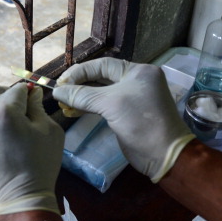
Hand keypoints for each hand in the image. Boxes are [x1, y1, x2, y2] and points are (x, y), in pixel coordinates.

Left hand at [0, 84, 63, 218]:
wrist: (19, 198)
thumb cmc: (40, 163)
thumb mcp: (49, 131)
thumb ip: (37, 106)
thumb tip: (32, 92)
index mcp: (5, 110)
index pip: (18, 89)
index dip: (28, 94)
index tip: (33, 102)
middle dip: (8, 99)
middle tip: (20, 114)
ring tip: (6, 131)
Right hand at [52, 57, 194, 182]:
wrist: (165, 155)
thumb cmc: (142, 123)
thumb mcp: (110, 105)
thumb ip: (82, 96)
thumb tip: (56, 92)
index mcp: (138, 71)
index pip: (102, 65)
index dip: (80, 72)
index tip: (61, 82)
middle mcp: (135, 80)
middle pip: (100, 76)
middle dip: (79, 83)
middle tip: (60, 90)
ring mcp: (131, 97)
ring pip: (100, 91)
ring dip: (81, 96)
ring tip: (63, 101)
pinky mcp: (125, 112)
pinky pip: (102, 103)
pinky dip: (88, 106)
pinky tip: (72, 110)